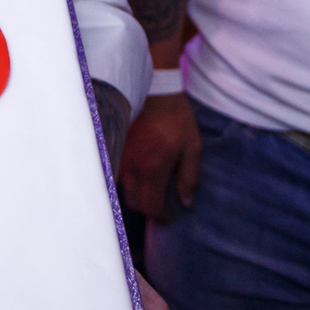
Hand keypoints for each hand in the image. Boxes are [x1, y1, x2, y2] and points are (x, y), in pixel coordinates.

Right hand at [119, 91, 202, 220]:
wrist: (155, 93)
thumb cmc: (176, 119)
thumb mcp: (193, 147)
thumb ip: (190, 177)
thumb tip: (186, 203)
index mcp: (153, 168)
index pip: (151, 206)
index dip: (162, 217)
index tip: (172, 215)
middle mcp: (133, 167)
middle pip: (134, 203)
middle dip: (149, 209)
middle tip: (163, 206)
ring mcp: (122, 158)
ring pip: (125, 191)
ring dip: (138, 197)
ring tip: (153, 191)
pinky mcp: (117, 149)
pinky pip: (119, 176)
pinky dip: (130, 183)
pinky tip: (142, 176)